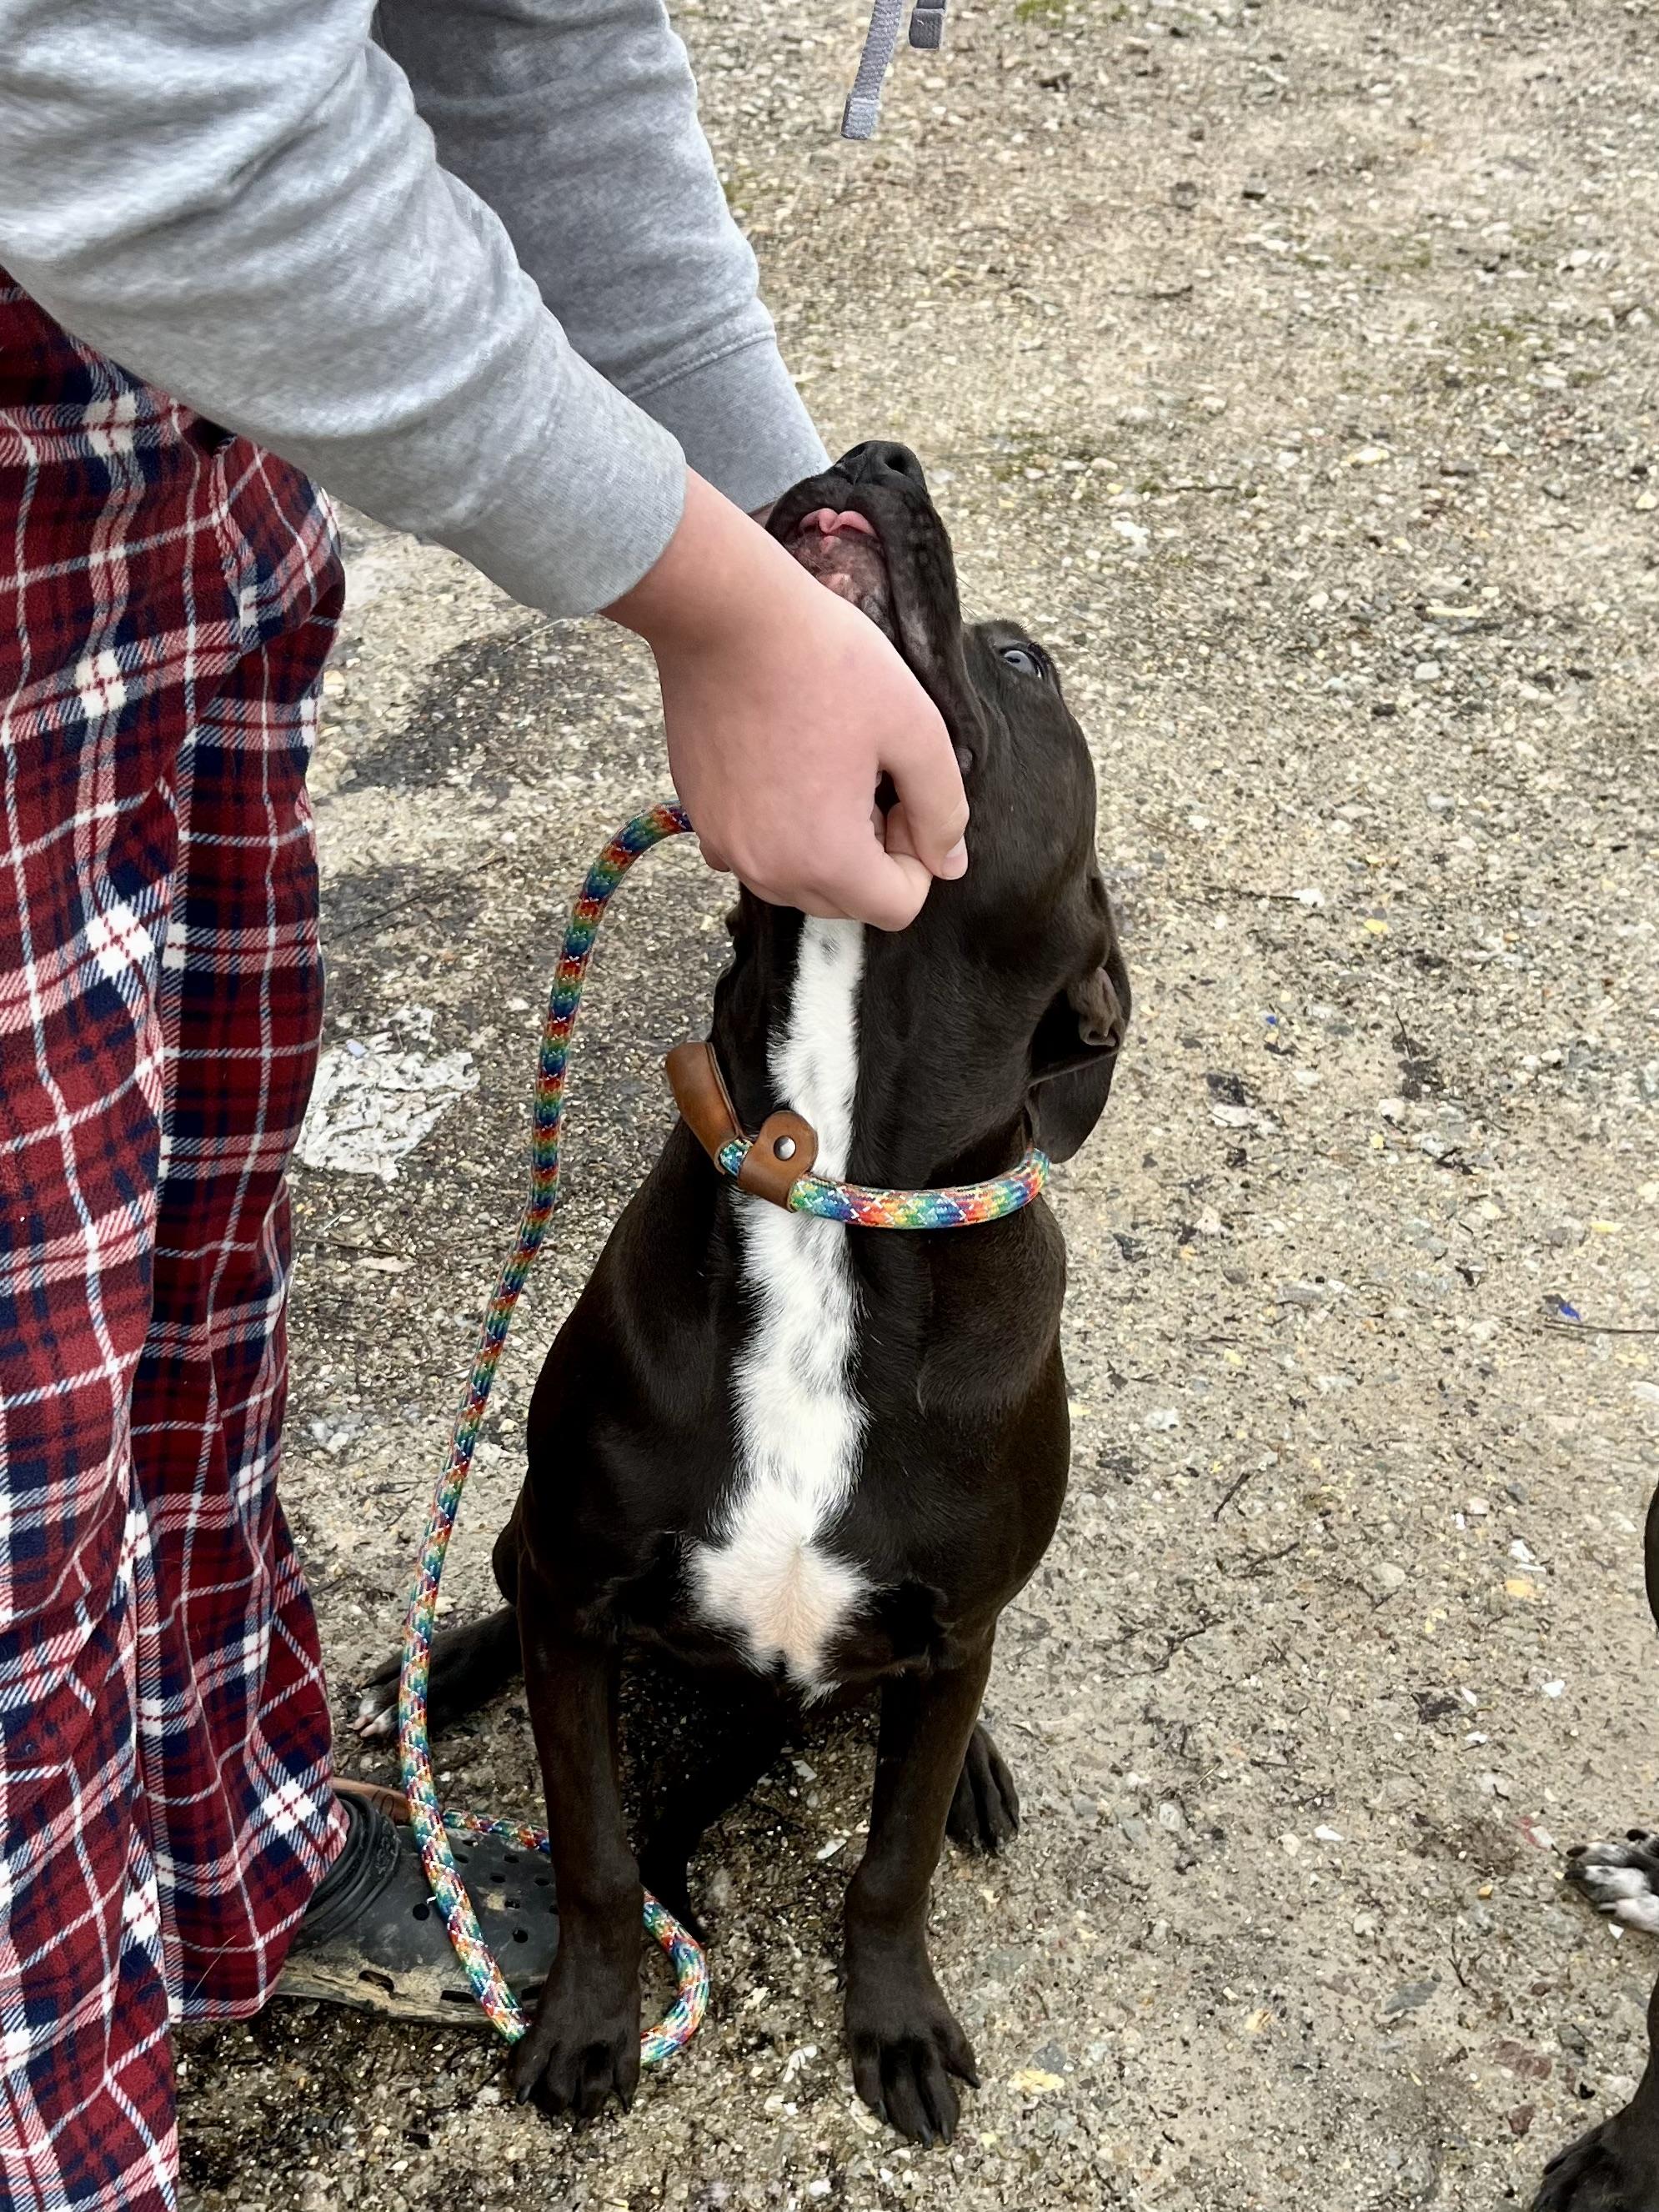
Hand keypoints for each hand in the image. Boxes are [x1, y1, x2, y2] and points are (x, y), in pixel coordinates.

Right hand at [605, 472, 966, 929]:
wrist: (726, 616)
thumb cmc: (825, 663)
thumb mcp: (915, 729)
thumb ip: (943, 809)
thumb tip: (948, 864)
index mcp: (826, 857)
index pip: (897, 907)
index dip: (918, 855)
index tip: (902, 793)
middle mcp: (768, 869)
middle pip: (847, 902)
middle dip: (873, 855)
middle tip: (870, 776)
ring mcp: (725, 846)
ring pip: (799, 882)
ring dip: (826, 844)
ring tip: (827, 768)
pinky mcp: (698, 818)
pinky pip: (755, 853)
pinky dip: (779, 829)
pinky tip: (784, 766)